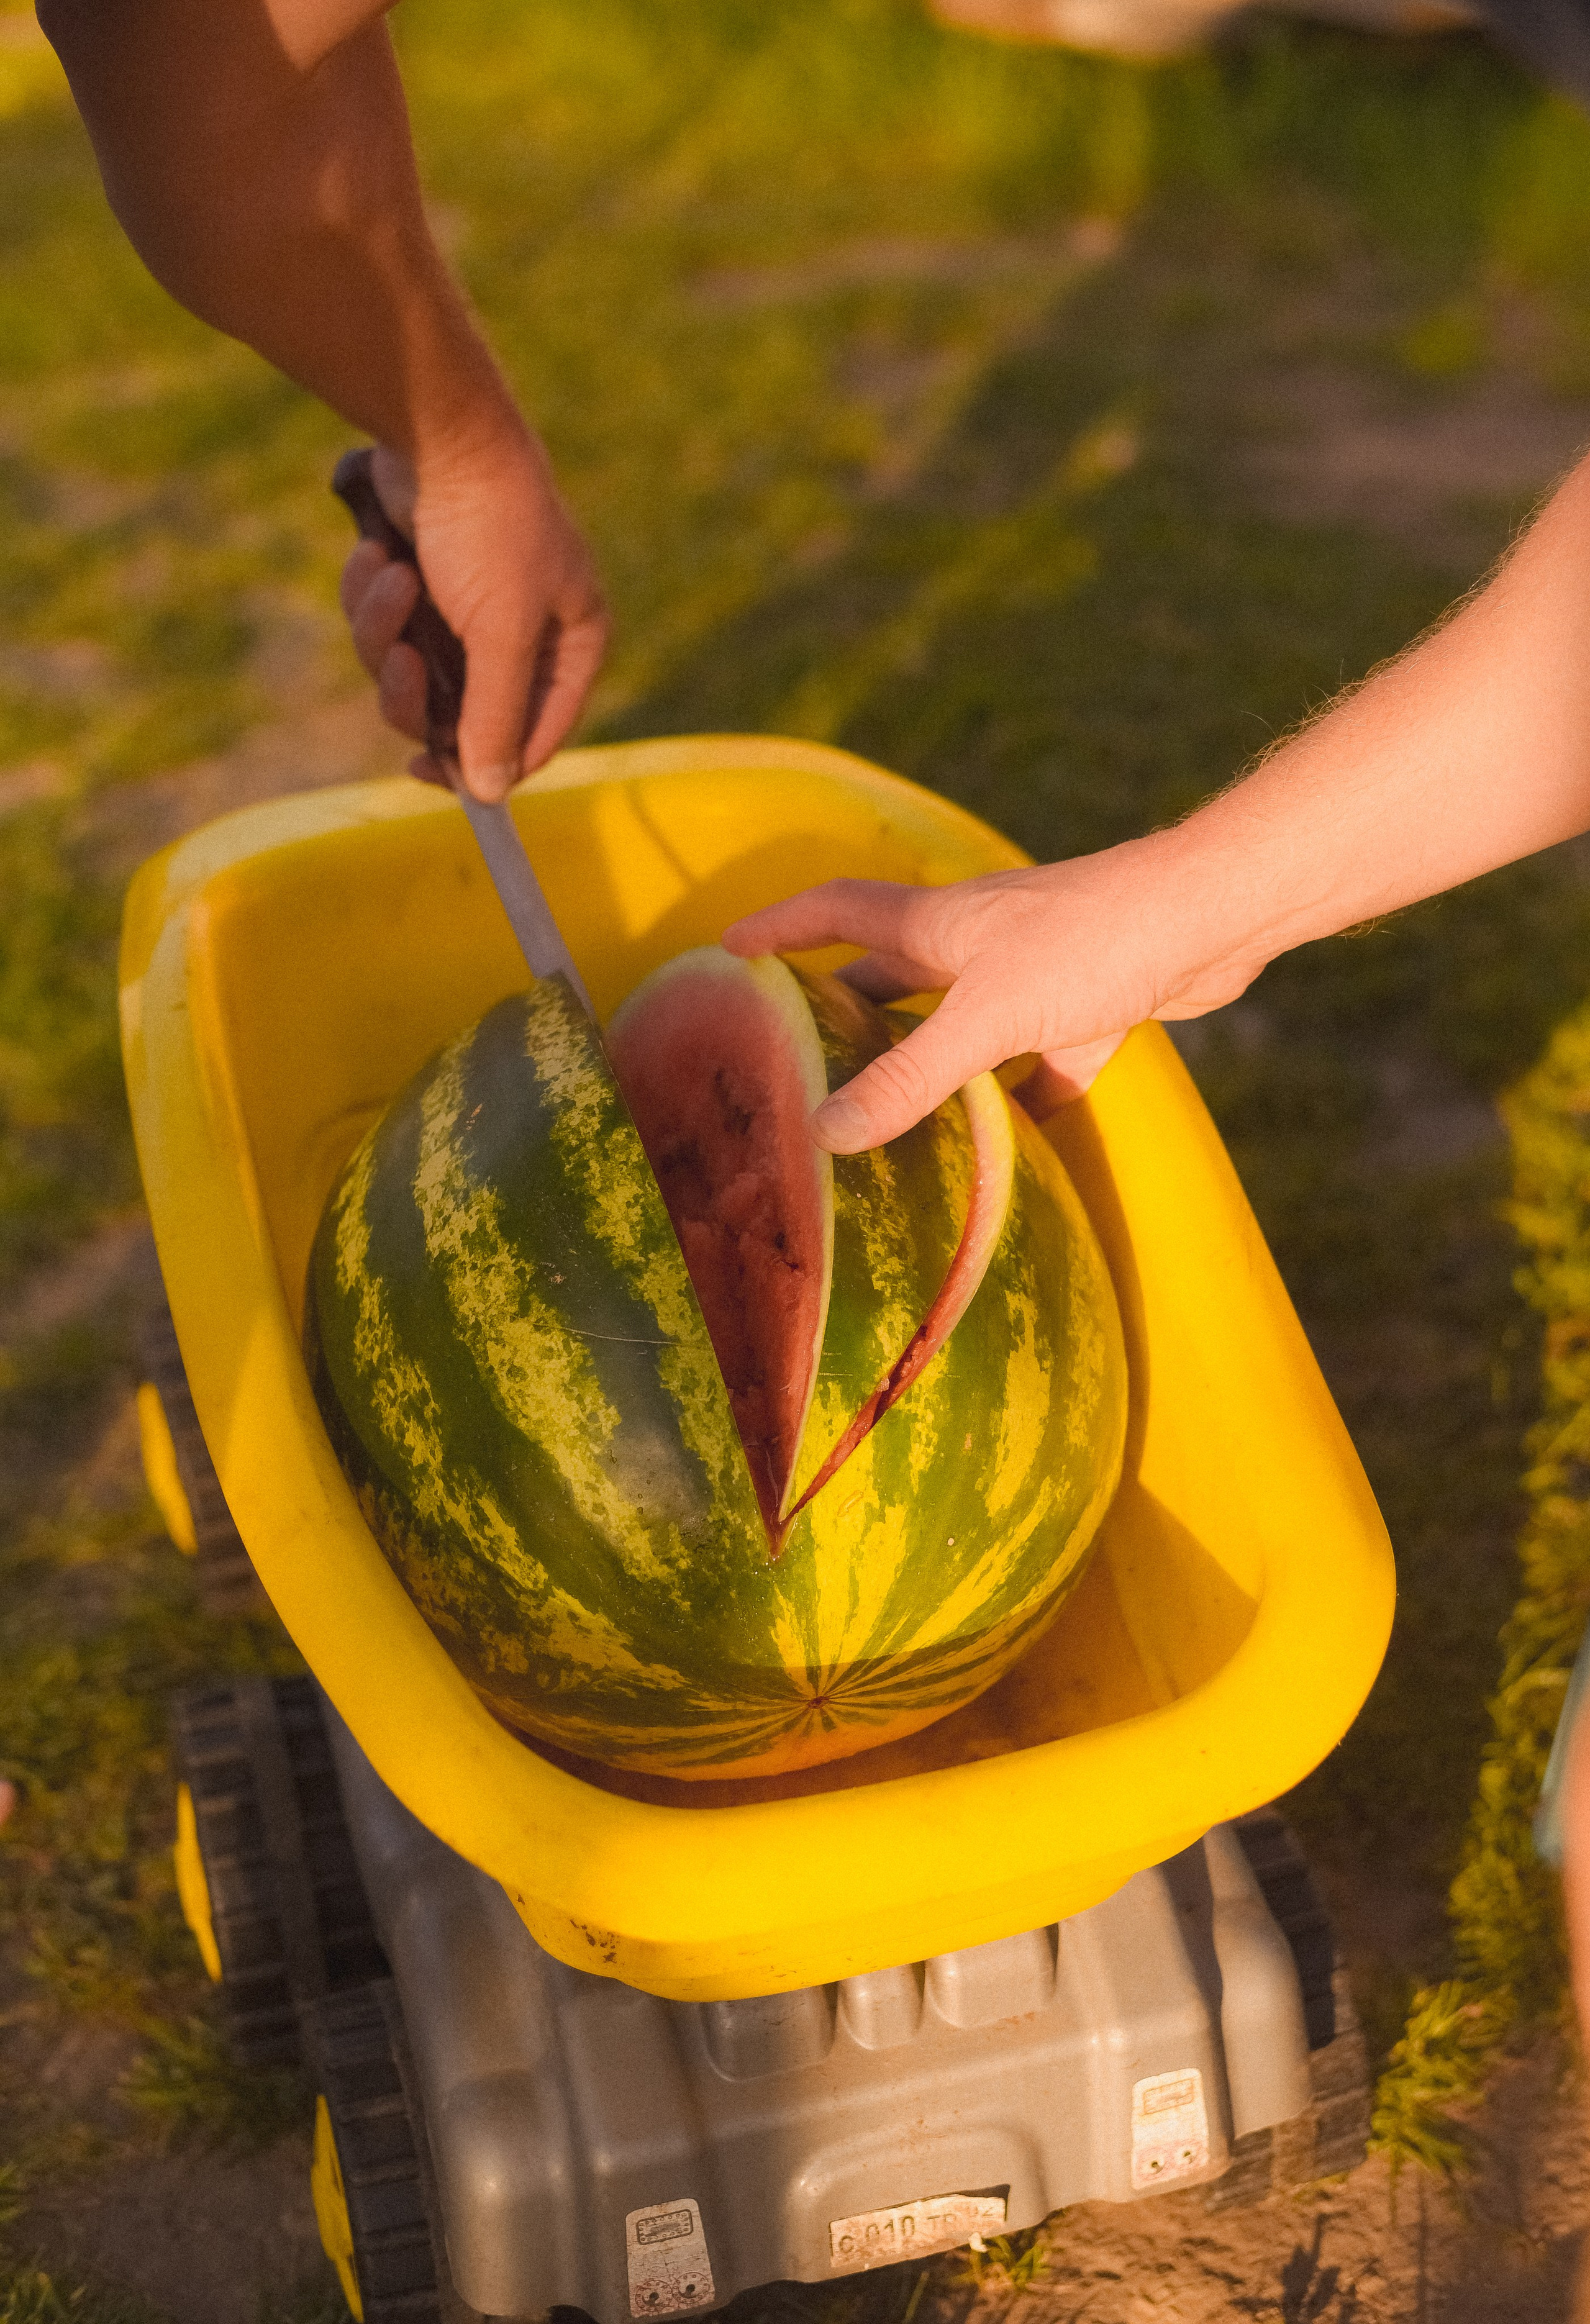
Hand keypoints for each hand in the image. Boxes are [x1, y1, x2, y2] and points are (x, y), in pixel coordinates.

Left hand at [339, 429, 607, 800]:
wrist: (437, 429)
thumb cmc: (493, 526)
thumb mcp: (502, 633)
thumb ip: (496, 719)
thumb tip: (487, 795)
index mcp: (573, 643)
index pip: (536, 737)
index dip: (484, 762)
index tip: (429, 770)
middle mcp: (527, 633)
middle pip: (461, 715)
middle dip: (416, 687)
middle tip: (403, 662)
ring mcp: (469, 610)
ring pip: (410, 674)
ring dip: (386, 632)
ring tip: (392, 577)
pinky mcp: (420, 587)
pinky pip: (384, 629)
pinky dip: (373, 597)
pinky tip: (377, 554)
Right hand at [722, 835, 1266, 1151]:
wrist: (1208, 919)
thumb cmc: (1088, 944)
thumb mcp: (982, 1019)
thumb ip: (908, 1079)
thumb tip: (827, 1134)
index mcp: (935, 923)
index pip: (833, 910)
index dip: (778, 927)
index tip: (728, 949)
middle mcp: (976, 941)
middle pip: (889, 970)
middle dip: (842, 1006)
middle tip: (798, 1050)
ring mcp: (1033, 973)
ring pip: (961, 1022)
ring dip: (927, 1060)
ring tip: (888, 1114)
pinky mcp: (1088, 1006)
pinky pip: (1038, 1063)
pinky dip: (1019, 1101)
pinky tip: (1008, 1149)